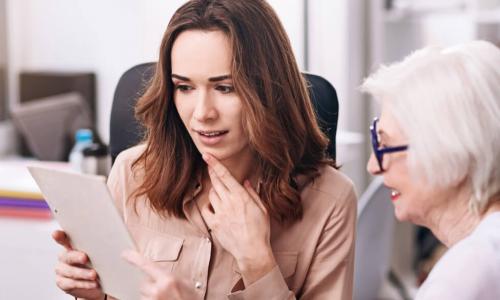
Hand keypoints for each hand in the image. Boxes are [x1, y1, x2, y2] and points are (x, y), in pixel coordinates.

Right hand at [52, 230, 104, 299]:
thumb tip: (115, 244)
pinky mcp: (62, 282)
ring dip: (83, 273)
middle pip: (68, 256)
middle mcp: (64, 256)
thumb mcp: (99, 253)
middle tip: (85, 258)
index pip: (63, 238)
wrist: (95, 283)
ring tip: (94, 275)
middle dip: (76, 257)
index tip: (56, 234)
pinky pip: (72, 283)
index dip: (59, 236)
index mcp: (71, 245)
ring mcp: (62, 270)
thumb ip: (99, 247)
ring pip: (71, 272)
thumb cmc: (98, 263)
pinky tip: (94, 283)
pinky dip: (84, 284)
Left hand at [122, 250, 196, 299]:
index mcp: (168, 280)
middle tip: (163, 289)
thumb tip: (160, 271)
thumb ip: (172, 276)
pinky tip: (161, 299)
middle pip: (144, 282)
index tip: (125, 254)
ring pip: (143, 293)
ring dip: (150, 293)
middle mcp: (157, 290)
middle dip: (151, 283)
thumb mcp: (186, 283)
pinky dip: (150, 299)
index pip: (146, 265)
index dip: (134, 258)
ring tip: (164, 297)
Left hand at [201, 153, 275, 284]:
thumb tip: (246, 181)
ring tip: (222, 195)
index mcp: (241, 197)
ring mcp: (220, 213)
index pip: (225, 176)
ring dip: (215, 191)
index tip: (206, 155)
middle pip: (216, 182)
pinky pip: (206, 209)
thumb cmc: (260, 230)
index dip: (215, 164)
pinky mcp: (214, 224)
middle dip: (212, 172)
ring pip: (211, 195)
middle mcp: (228, 202)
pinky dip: (209, 206)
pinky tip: (216, 208)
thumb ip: (252, 193)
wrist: (252, 251)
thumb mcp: (262, 209)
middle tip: (209, 166)